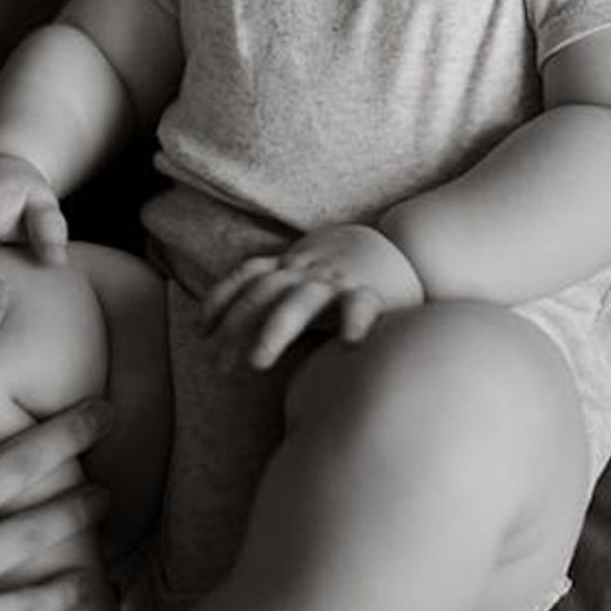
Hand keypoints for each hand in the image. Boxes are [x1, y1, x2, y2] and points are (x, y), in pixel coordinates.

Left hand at [201, 223, 424, 370]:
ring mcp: (341, 281)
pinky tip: (349, 343)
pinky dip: (355, 320)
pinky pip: (362, 304)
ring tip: (258, 362)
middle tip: (217, 367)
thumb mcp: (309, 277)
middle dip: (236, 326)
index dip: (221, 299)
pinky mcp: (374, 293)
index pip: (248, 276)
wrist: (409, 243)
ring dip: (276, 328)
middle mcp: (311, 271)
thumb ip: (282, 298)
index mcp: (293, 266)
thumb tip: (239, 337)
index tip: (201, 331)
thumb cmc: (350, 273)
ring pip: (302, 299)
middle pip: (265, 292)